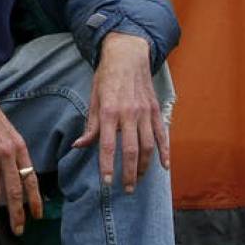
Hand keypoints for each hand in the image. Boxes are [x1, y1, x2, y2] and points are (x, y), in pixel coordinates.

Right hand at [0, 49, 43, 233]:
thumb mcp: (7, 130)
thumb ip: (13, 152)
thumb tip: (19, 173)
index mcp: (18, 145)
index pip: (30, 178)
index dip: (35, 200)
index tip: (36, 216)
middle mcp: (6, 151)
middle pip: (15, 189)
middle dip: (17, 213)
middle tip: (18, 229)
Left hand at [73, 32, 166, 192]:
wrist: (128, 54)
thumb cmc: (107, 77)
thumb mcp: (94, 98)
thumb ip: (90, 126)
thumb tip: (79, 146)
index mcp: (109, 112)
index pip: (107, 146)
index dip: (107, 167)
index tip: (107, 184)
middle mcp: (128, 113)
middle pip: (131, 150)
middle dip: (129, 173)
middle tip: (126, 190)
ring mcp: (145, 112)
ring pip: (148, 146)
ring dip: (144, 166)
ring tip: (138, 180)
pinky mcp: (155, 109)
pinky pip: (162, 134)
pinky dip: (164, 151)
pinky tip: (164, 166)